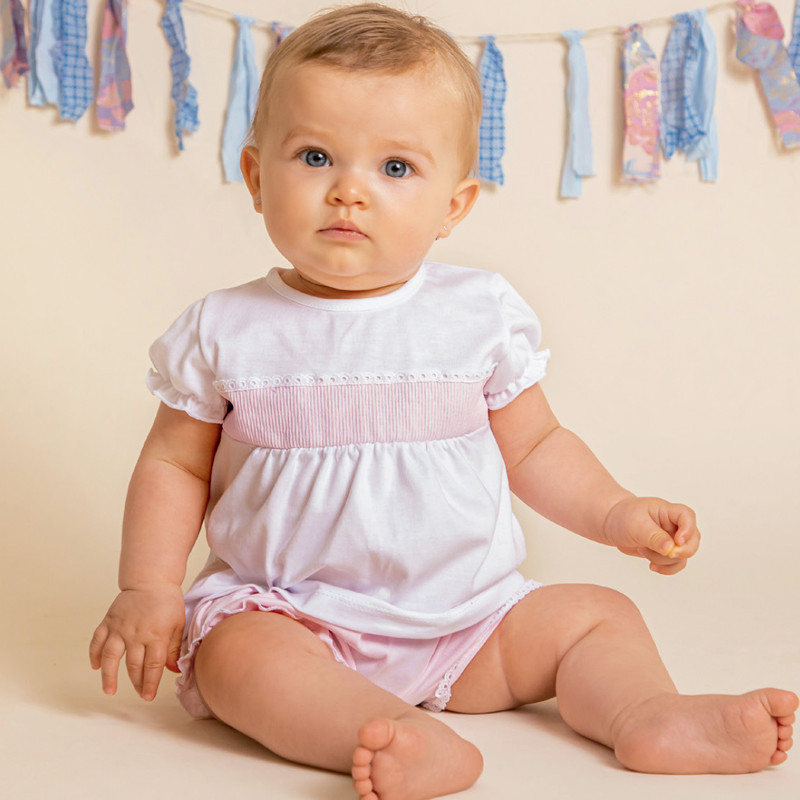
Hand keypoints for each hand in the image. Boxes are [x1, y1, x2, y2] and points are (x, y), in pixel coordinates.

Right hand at [89, 585, 184, 700]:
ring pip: (110, 657)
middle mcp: (136, 634)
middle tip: (140, 694)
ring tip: (109, 690)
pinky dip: (94, 654)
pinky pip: (97, 640)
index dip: (150, 683)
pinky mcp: (109, 621)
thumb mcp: (178, 624)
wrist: (151, 580)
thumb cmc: (167, 602)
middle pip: (133, 665)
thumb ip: (174, 648)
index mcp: (156, 635)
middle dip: (137, 683)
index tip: (148, 696)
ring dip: (108, 676)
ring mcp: (120, 628)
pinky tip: (95, 666)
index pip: (152, 666)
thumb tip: (173, 670)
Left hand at [602, 496, 700, 574]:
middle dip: (682, 551)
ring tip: (642, 550)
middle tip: (667, 554)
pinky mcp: (665, 551)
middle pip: (693, 539)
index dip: (688, 529)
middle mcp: (673, 524)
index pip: (687, 516)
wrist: (611, 524)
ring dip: (665, 559)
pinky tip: (652, 566)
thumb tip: (670, 548)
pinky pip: (675, 564)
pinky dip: (666, 568)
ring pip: (683, 555)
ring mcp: (671, 539)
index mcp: (666, 511)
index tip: (677, 541)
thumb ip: (653, 536)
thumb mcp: (635, 525)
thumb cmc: (622, 517)